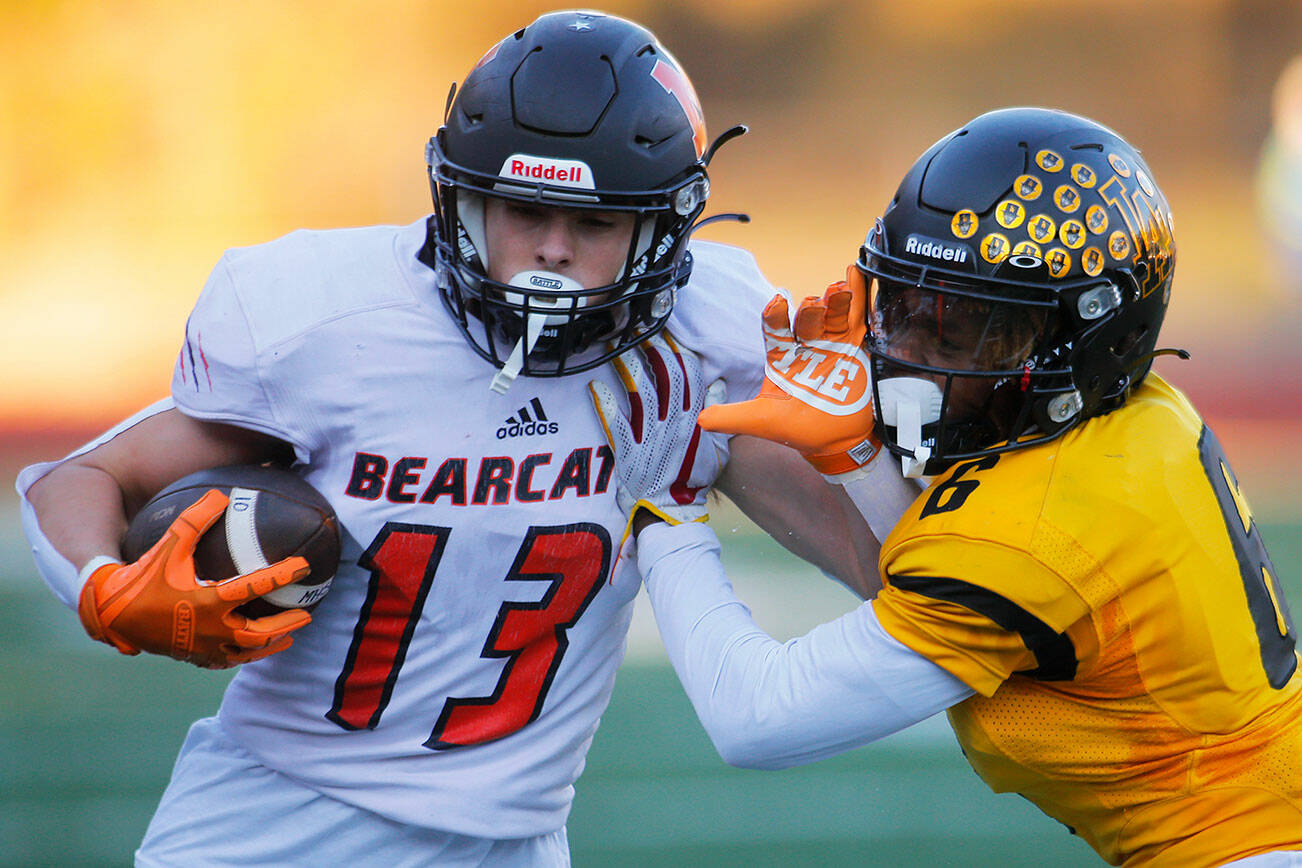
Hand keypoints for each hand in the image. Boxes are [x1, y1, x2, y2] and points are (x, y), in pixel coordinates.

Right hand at [78, 490, 312, 668]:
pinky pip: (225, 660)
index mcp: (209, 602)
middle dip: (286, 623)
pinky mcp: (192, 657)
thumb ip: (194, 521)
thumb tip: (221, 495)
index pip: (255, 587)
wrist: (110, 614)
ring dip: (270, 645)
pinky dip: (243, 655)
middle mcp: (210, 630)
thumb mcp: (167, 547)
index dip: (283, 575)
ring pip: (246, 652)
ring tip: (288, 637)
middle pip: (259, 633)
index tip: (304, 565)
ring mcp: (202, 648)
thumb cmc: (140, 578)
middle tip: (307, 613)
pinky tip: (250, 649)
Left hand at [590, 332, 724, 542]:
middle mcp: (676, 423)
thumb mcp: (718, 447)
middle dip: (652, 349)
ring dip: (630, 366)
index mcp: (696, 419)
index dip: (678, 351)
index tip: (665, 334)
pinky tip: (596, 385)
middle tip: (637, 330)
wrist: (674, 509)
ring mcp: (652, 436)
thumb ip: (720, 414)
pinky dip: (606, 404)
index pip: (691, 376)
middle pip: (666, 376)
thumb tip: (719, 384)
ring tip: (618, 347)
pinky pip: (616, 423)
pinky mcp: (629, 451)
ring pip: (642, 393)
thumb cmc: (695, 478)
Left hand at [698, 265, 880, 478]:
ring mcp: (831, 343)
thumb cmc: (800, 429)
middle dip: (810, 311)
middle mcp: (806, 344)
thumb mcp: (765, 422)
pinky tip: (857, 274)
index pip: (775, 330)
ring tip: (840, 289)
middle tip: (815, 303)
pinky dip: (859, 296)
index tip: (776, 302)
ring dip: (836, 301)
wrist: (837, 441)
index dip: (775, 316)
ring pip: (832, 315)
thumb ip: (734, 417)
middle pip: (807, 320)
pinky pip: (857, 318)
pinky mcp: (855, 346)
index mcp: (782, 356)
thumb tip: (702, 419)